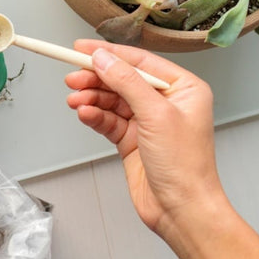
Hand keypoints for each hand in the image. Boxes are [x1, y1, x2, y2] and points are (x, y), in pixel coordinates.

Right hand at [65, 40, 223, 235]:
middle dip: (96, 78)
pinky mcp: (132, 140)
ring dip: (92, 98)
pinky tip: (84, 114)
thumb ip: (127, 82)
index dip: (109, 53)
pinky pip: (108, 120)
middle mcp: (166, 102)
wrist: (181, 209)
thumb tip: (103, 59)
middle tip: (72, 78)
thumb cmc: (185, 166)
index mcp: (183, 89)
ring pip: (111, 100)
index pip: (140, 62)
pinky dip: (94, 116)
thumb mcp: (156, 115)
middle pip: (122, 79)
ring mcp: (148, 122)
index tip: (81, 49)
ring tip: (75, 100)